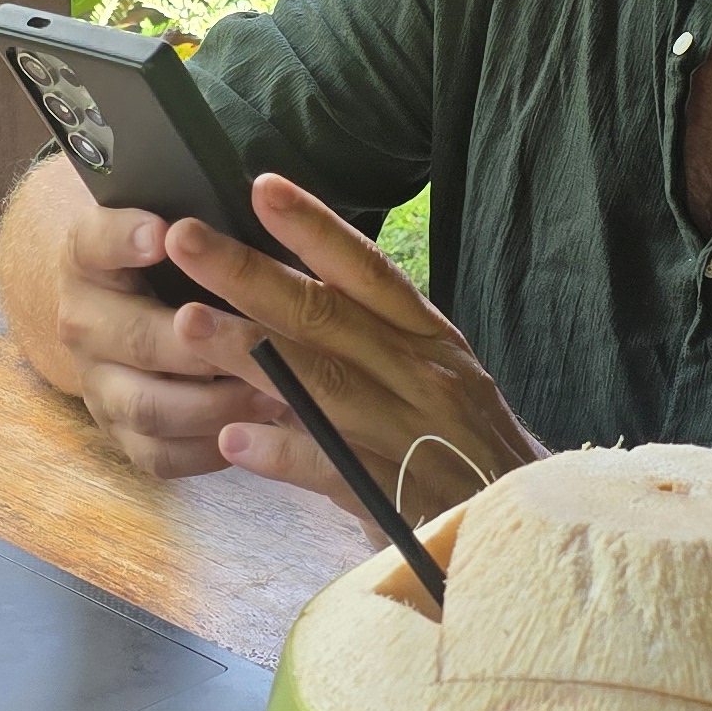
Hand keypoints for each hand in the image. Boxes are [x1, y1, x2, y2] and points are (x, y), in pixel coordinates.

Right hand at [29, 186, 292, 481]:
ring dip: (213, 403)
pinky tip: (255, 434)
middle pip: (132, 338)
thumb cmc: (172, 263)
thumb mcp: (175, 231)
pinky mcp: (121, 434)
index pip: (95, 241)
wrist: (125, 313)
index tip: (165, 233)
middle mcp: (82, 322)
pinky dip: (208, 448)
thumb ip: (200, 225)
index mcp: (89, 258)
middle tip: (254, 340)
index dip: (127, 239)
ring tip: (273, 393)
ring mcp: (98, 384)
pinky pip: (160, 454)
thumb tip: (261, 198)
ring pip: (146, 405)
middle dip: (197, 343)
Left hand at [162, 174, 541, 518]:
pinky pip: (333, 469)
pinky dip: (284, 452)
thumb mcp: (431, 379)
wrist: (527, 524)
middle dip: (249, 273)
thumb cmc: (466, 446)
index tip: (260, 186)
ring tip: (187, 324)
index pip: (366, 270)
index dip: (314, 226)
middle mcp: (421, 375)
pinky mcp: (400, 499)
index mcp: (427, 338)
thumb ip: (363, 347)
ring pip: (321, 384)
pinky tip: (233, 437)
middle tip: (184, 239)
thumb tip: (276, 308)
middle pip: (327, 314)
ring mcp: (411, 435)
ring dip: (251, 352)